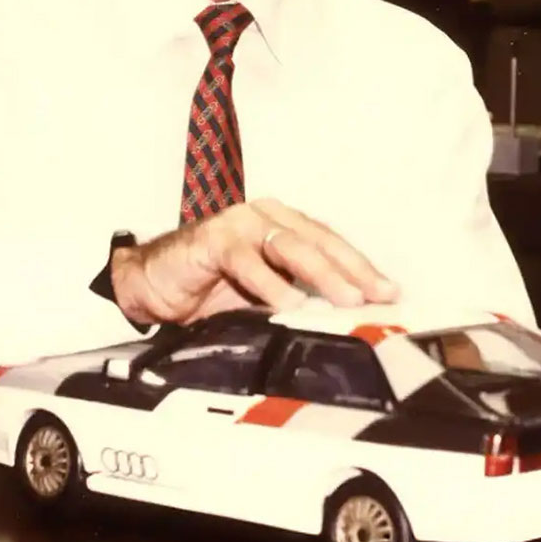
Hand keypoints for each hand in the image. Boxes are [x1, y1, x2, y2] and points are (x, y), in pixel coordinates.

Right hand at [109, 198, 398, 325]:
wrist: (150, 285)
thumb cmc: (208, 290)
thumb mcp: (261, 299)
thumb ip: (297, 301)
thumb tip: (344, 324)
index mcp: (284, 226)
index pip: (332, 244)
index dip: (362, 268)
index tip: (390, 293)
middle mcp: (266, 217)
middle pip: (320, 241)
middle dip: (352, 271)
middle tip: (376, 296)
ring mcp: (240, 223)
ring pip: (291, 246)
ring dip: (322, 274)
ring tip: (346, 299)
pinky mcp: (214, 238)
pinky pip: (247, 260)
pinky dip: (270, 284)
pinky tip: (289, 304)